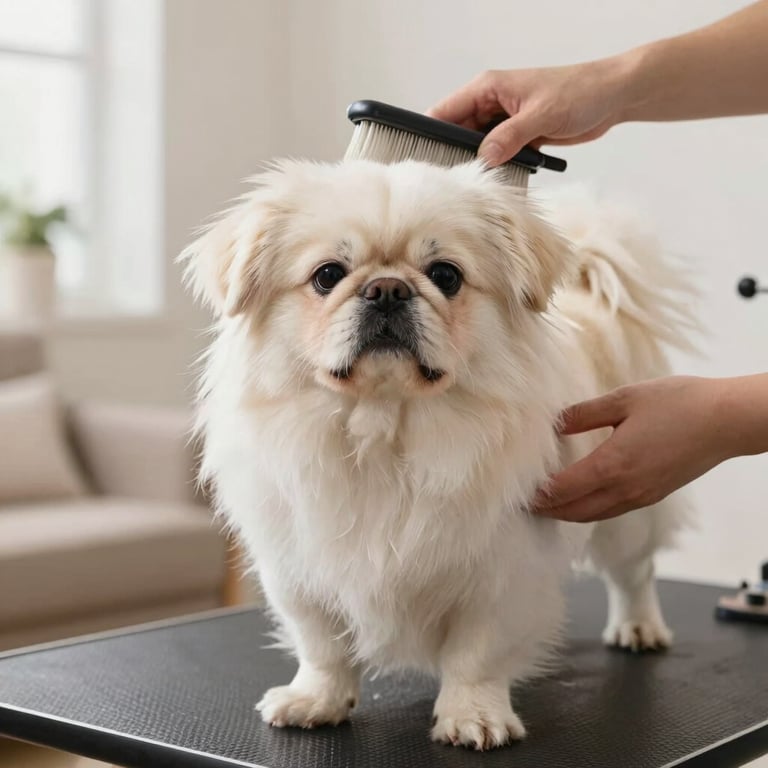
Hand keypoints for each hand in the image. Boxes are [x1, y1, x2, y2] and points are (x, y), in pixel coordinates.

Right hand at [427, 59, 626, 165]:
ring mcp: (503, 122)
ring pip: (476, 148)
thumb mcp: (541, 114)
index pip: (445, 111)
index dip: (430, 134)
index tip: (424, 159)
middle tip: (449, 181)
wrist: (611, 97)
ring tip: (472, 185)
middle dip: (452, 155)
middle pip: (456, 134)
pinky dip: (495, 167)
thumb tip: (484, 158)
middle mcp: (490, 104)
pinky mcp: (517, 137)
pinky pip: (496, 155)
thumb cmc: (580, 91)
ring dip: (477, 164)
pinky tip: (495, 180)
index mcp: (488, 88)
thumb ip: (510, 137)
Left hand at [532, 377, 735, 522]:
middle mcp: (625, 489)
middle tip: (520, 503)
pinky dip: (586, 510)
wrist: (728, 421)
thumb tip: (552, 423)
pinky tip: (578, 497)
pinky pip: (610, 510)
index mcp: (613, 465)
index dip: (537, 494)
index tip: (515, 492)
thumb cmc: (679, 403)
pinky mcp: (652, 495)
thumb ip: (583, 414)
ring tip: (543, 504)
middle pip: (573, 511)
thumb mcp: (624, 399)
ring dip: (565, 513)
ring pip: (592, 515)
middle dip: (546, 510)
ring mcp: (641, 496)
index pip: (562, 490)